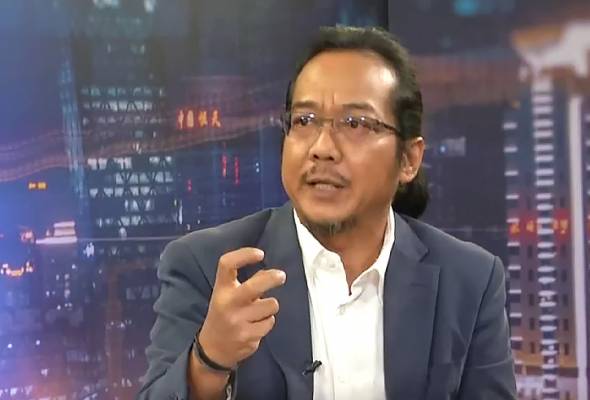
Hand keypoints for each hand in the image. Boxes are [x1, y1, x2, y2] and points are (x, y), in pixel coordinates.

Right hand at [198, 247, 285, 368]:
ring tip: (259, 311)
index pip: (227, 264)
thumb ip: (246, 283)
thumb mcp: (228, 295)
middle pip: (254, 286)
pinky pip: (270, 322)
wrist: (213, 349)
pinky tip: (256, 325)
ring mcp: (238, 321)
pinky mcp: (248, 337)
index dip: (244, 255)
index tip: (260, 254)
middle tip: (281, 276)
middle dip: (272, 279)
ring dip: (270, 306)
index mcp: (221, 289)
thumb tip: (270, 273)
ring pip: (270, 305)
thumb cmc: (224, 314)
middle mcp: (228, 304)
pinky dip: (267, 322)